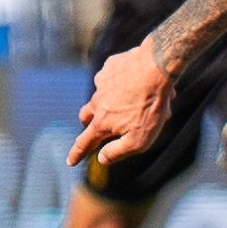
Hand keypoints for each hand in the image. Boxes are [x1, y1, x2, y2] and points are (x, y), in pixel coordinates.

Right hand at [67, 38, 174, 166]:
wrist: (156, 67)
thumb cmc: (150, 106)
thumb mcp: (138, 140)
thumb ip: (118, 151)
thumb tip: (102, 159)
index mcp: (102, 122)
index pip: (84, 142)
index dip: (77, 154)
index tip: (70, 161)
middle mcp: (97, 102)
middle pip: (86, 116)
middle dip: (89, 123)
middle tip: (99, 126)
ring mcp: (103, 82)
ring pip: (101, 95)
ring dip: (111, 101)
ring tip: (135, 102)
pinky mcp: (111, 66)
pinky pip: (113, 76)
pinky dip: (122, 81)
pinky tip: (139, 81)